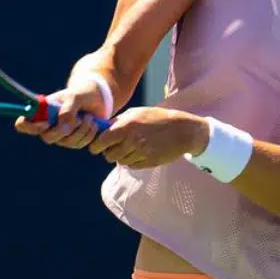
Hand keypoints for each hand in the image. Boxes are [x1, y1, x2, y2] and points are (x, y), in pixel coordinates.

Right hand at [14, 78, 106, 148]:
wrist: (98, 97)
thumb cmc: (81, 94)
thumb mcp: (75, 98)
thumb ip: (67, 111)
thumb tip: (63, 128)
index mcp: (41, 112)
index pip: (22, 124)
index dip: (30, 127)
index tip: (46, 123)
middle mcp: (48, 126)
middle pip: (48, 138)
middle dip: (66, 129)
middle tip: (79, 118)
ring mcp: (60, 136)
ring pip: (67, 142)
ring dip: (82, 129)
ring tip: (89, 117)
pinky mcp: (74, 141)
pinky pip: (79, 144)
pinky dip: (89, 133)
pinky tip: (93, 123)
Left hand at [87, 106, 208, 168]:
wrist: (183, 130)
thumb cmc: (158, 118)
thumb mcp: (137, 112)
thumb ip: (118, 121)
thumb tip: (101, 129)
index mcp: (127, 126)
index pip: (101, 141)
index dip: (96, 145)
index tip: (97, 146)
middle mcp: (132, 140)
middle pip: (109, 155)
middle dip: (109, 152)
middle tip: (115, 147)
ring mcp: (141, 153)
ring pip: (120, 162)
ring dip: (122, 156)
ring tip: (131, 147)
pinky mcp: (148, 162)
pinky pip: (132, 166)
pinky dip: (132, 161)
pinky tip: (140, 152)